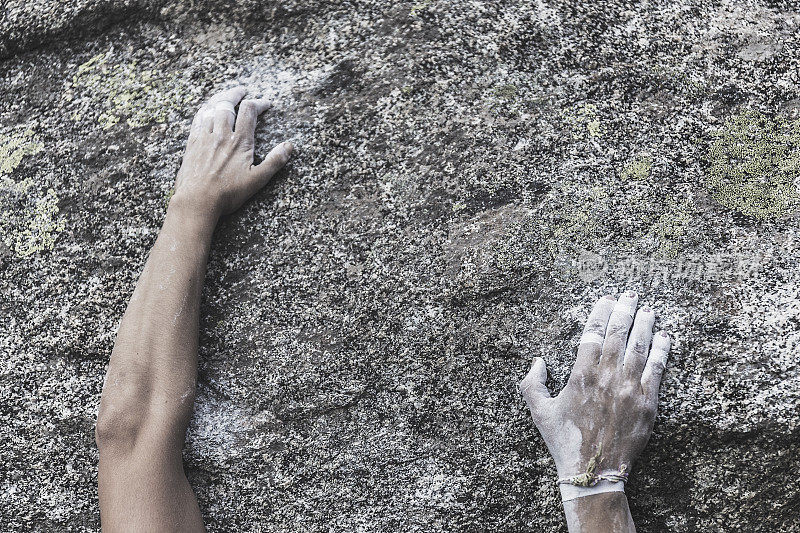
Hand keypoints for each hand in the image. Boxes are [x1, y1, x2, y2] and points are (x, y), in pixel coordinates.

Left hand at [172, 86, 292, 218]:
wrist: (197, 201)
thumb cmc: (228, 193)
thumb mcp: (257, 180)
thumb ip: (274, 161)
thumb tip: (289, 146)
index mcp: (240, 141)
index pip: (250, 111)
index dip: (259, 103)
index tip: (266, 104)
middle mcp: (221, 134)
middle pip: (228, 103)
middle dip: (236, 94)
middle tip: (242, 91)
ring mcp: (204, 137)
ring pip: (211, 108)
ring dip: (220, 98)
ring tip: (226, 95)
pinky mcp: (192, 143)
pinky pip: (198, 118)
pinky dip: (205, 109)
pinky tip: (207, 109)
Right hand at [520, 292, 670, 497]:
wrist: (593, 471)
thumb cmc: (564, 441)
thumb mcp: (539, 411)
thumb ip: (532, 383)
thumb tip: (538, 361)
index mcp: (581, 375)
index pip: (592, 333)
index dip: (600, 312)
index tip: (605, 299)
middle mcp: (607, 376)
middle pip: (618, 333)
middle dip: (624, 310)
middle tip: (630, 295)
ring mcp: (630, 389)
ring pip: (640, 347)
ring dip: (645, 325)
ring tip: (648, 310)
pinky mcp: (648, 403)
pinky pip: (657, 370)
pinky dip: (662, 351)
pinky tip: (665, 337)